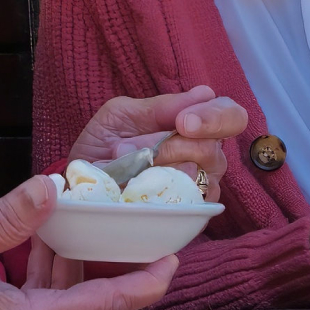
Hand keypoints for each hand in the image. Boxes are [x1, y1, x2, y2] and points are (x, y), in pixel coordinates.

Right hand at [0, 175, 176, 309]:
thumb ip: (9, 217)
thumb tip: (51, 185)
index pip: (105, 306)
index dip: (144, 284)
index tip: (173, 262)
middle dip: (132, 283)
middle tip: (155, 246)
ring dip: (91, 277)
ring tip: (100, 230)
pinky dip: (62, 283)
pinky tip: (53, 244)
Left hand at [68, 85, 247, 203]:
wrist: (78, 182)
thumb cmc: (104, 142)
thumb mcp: (122, 114)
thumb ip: (161, 107)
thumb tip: (203, 93)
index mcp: (194, 123)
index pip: (230, 115)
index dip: (214, 117)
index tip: (184, 122)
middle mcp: (204, 155)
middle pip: (216, 150)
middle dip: (182, 146)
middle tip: (156, 149)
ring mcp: (197, 188)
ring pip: (198, 179)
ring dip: (161, 170)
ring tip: (133, 167)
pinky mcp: (185, 217)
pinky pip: (184, 207)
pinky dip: (159, 194)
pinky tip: (140, 189)